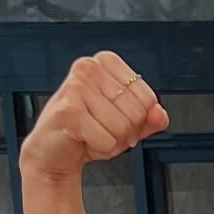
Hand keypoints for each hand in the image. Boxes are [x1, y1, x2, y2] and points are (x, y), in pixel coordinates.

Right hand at [19, 52, 168, 182]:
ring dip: (111, 141)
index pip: (149, 99)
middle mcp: (89, 67)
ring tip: (91, 133)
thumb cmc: (89, 131)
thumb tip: (159, 114)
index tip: (115, 118)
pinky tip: (82, 139)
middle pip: (137, 113)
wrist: (54, 151)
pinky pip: (107, 141)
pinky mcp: (68, 110)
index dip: (138, 119)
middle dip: (124, 132)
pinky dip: (99, 148)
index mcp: (106, 62)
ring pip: (122, 128)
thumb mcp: (127, 122)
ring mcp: (76, 87)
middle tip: (101, 129)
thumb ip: (149, 118)